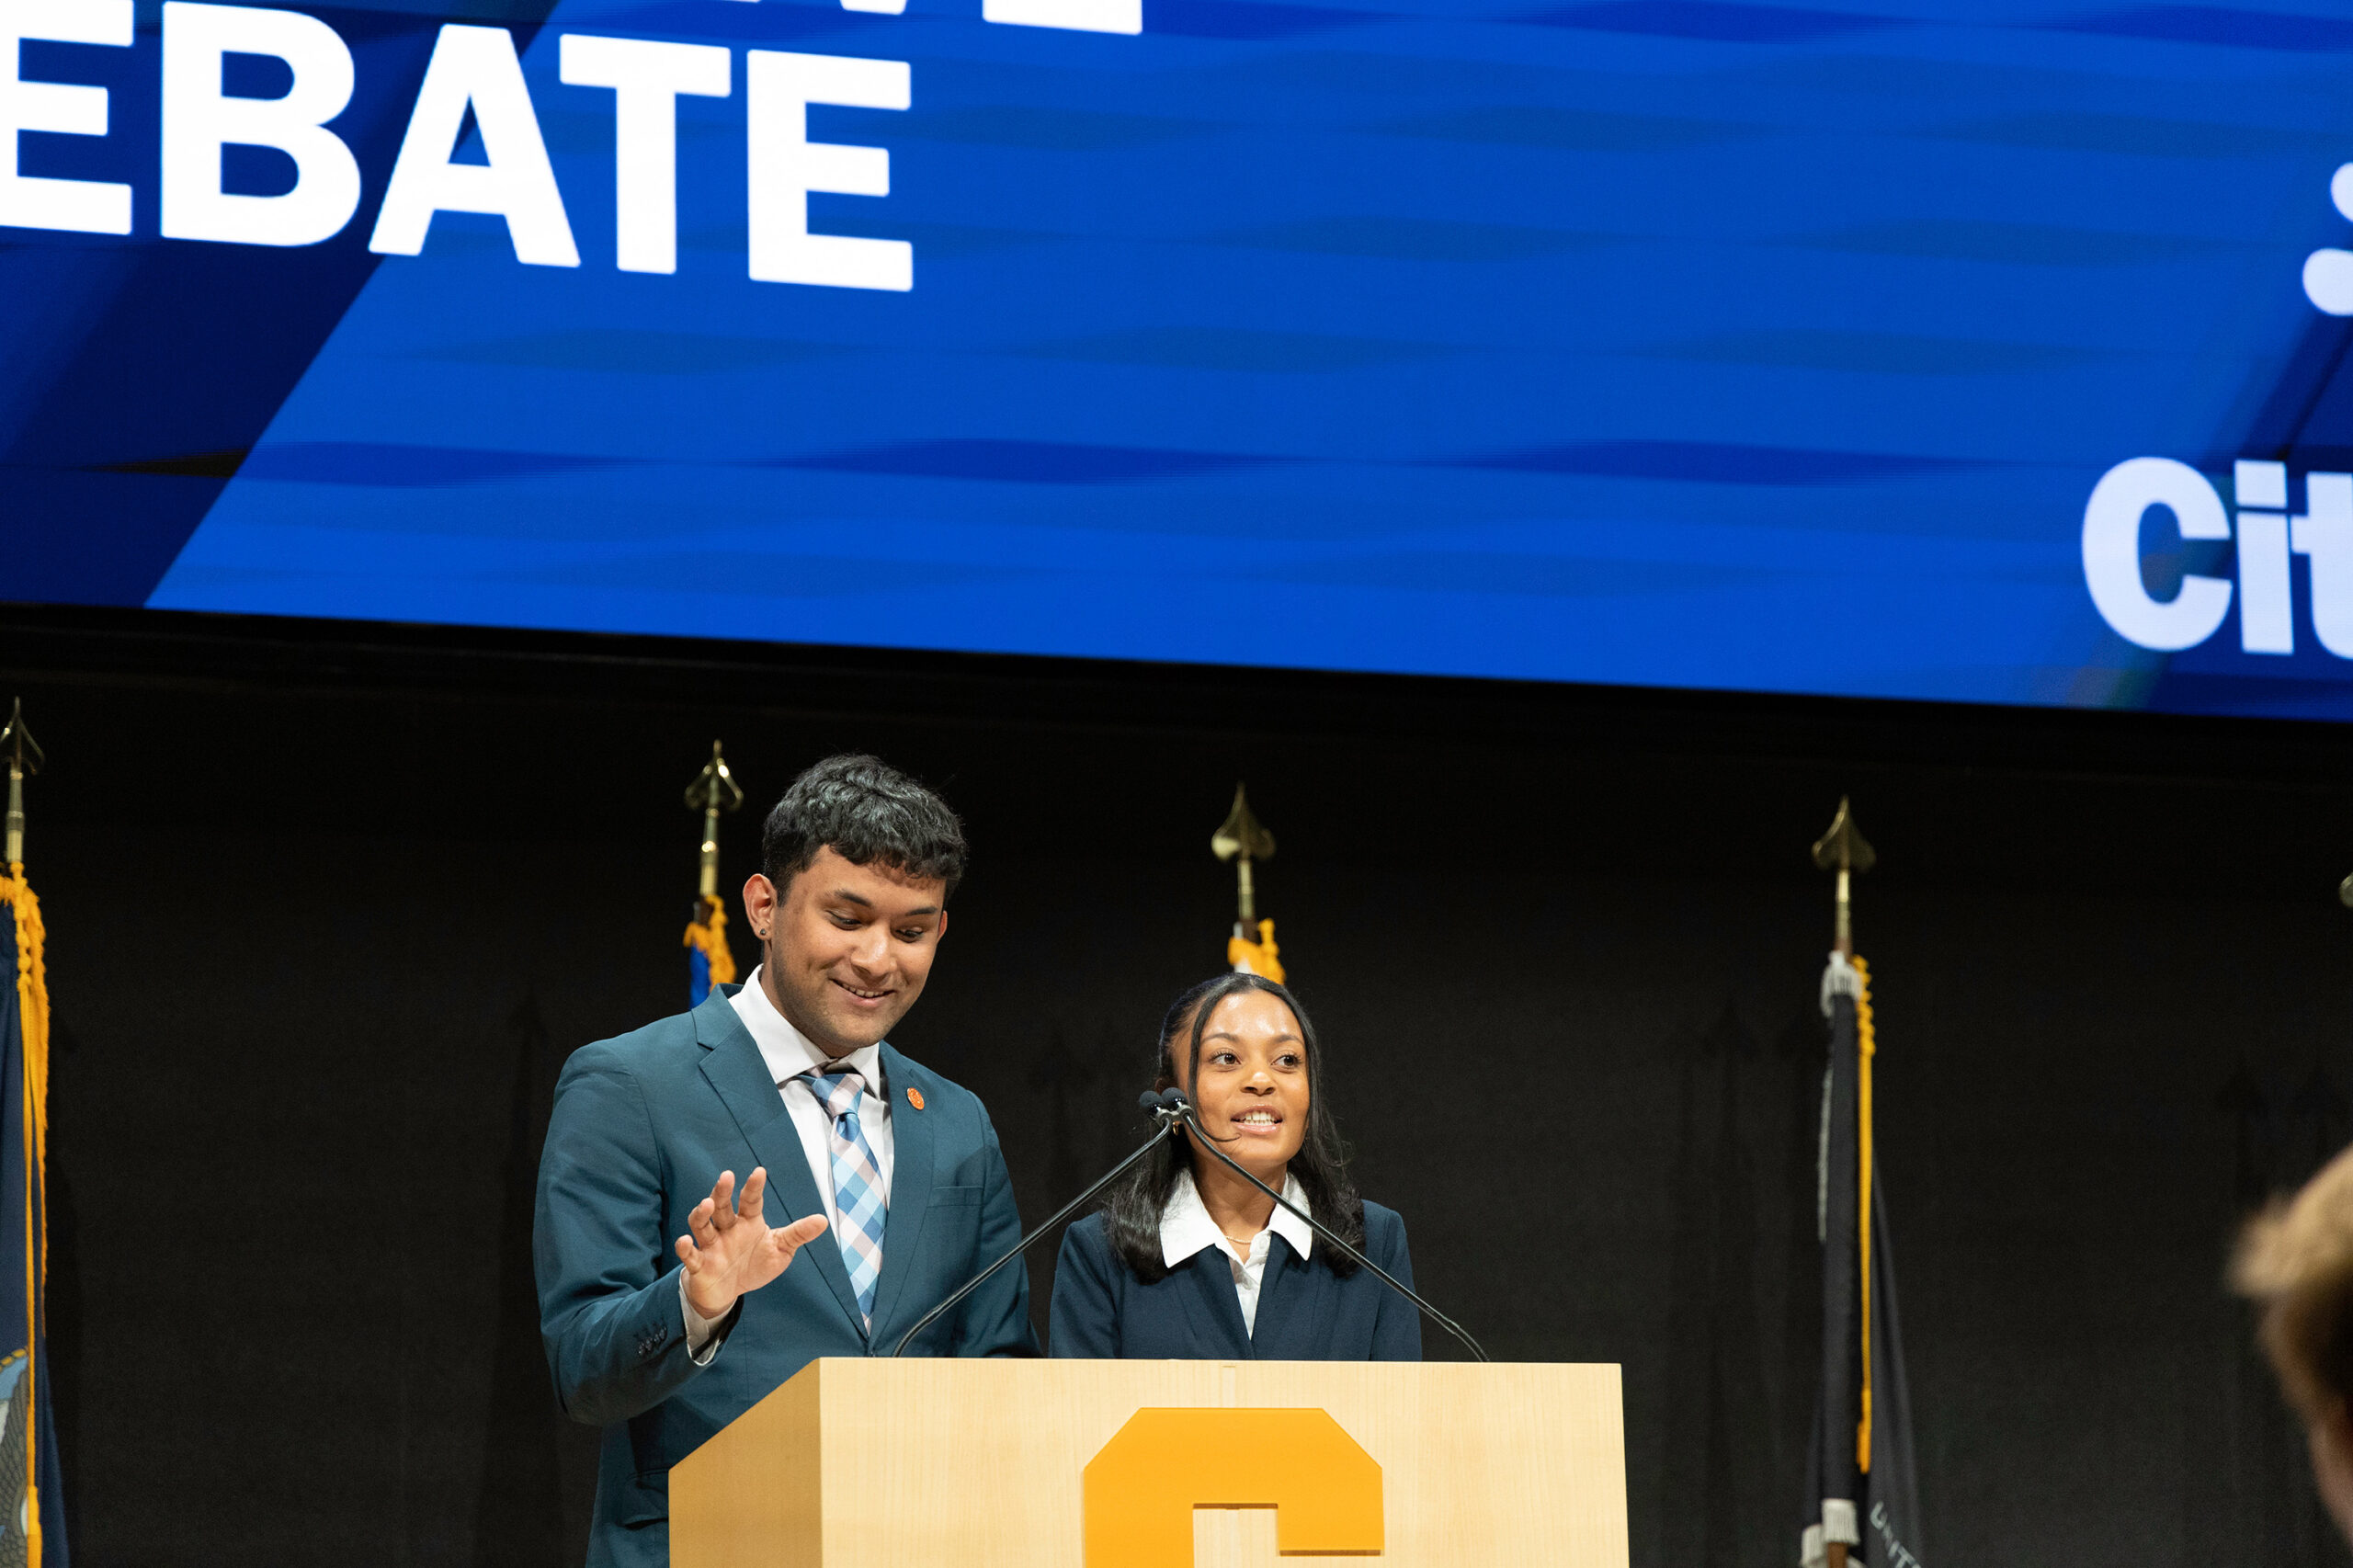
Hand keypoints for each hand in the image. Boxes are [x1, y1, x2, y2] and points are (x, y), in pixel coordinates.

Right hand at [675, 1168, 828, 1322]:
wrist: (730, 1292)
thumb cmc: (755, 1264)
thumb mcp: (781, 1250)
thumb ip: (798, 1234)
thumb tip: (824, 1220)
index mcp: (748, 1222)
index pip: (750, 1200)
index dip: (754, 1187)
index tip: (759, 1171)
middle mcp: (727, 1229)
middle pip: (722, 1206)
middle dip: (722, 1191)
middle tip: (726, 1176)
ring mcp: (711, 1246)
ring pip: (702, 1225)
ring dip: (702, 1214)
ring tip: (706, 1204)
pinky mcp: (699, 1266)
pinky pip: (690, 1256)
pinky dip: (684, 1249)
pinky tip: (684, 1241)